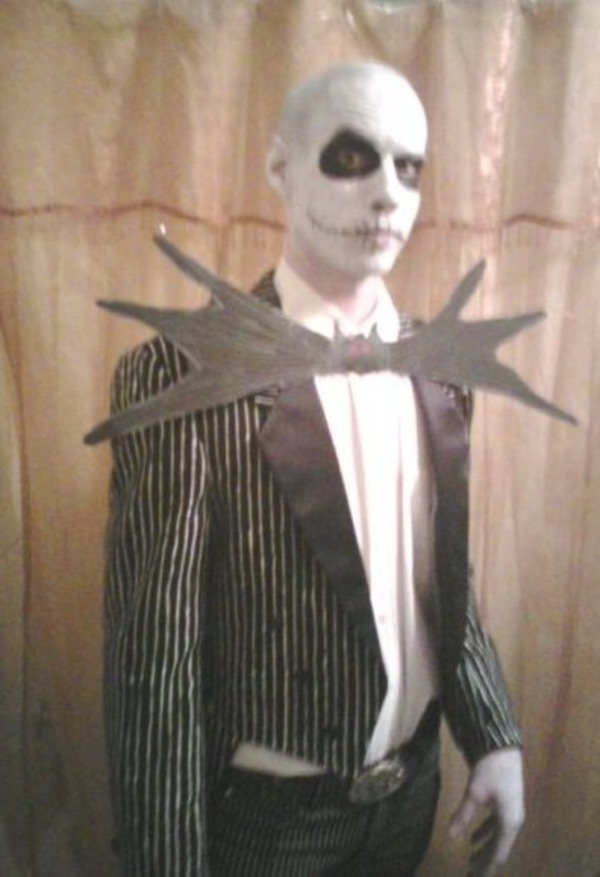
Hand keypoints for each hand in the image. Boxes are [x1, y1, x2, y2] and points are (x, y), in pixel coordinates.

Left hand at [449, 748, 524, 875]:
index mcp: (509, 822)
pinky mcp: (506, 803)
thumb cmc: (490, 769)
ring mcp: (511, 811)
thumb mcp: (475, 793)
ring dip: (484, 849)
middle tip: (469, 873)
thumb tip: (451, 837)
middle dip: (484, 862)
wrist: (503, 746)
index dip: (486, 869)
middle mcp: (513, 821)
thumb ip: (463, 815)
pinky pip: (496, 826)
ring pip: (498, 838)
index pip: (498, 854)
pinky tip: (472, 838)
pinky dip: (485, 834)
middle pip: (498, 849)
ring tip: (470, 861)